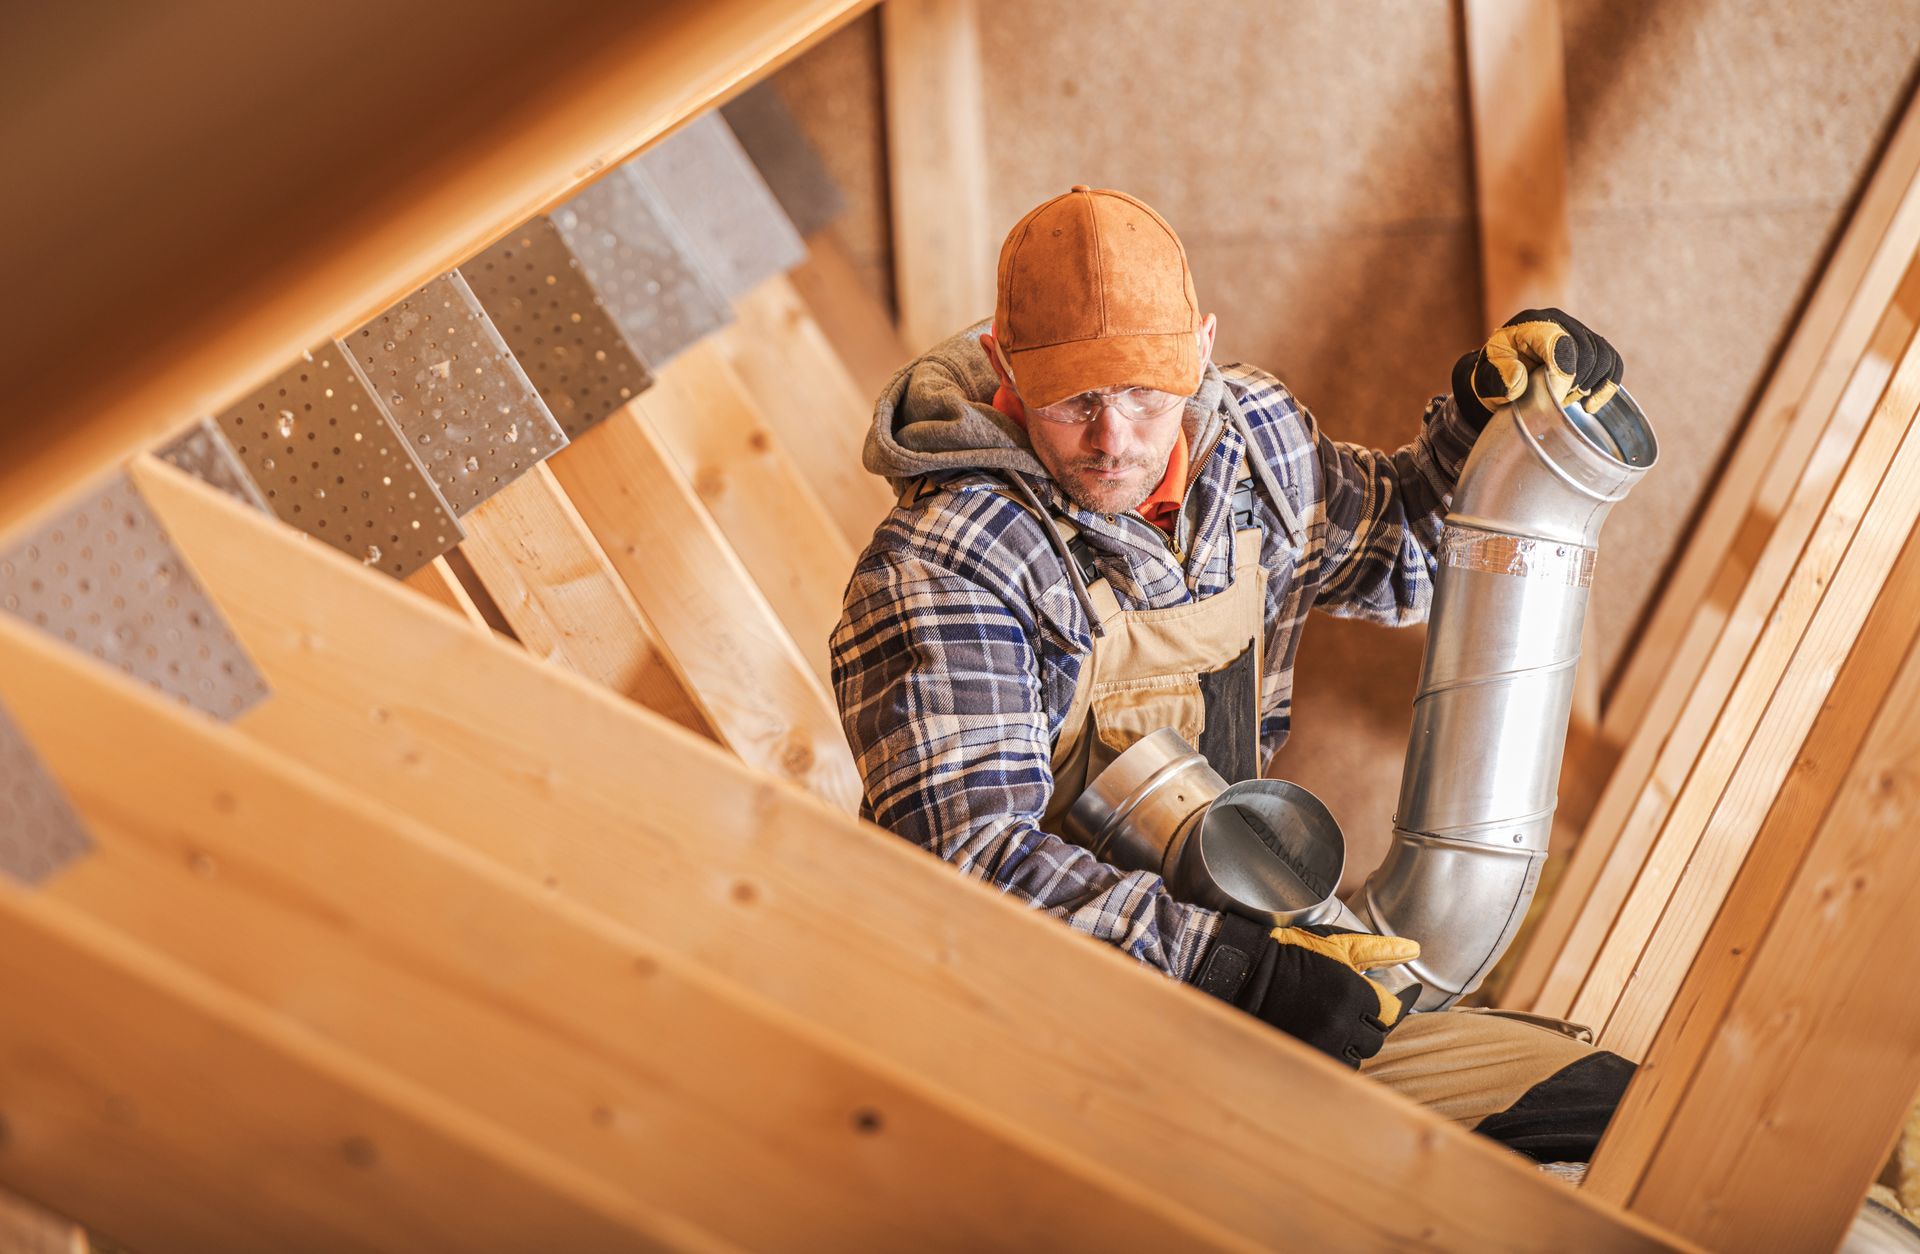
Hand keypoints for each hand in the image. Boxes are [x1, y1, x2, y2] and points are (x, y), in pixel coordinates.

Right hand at [1190, 916, 1421, 1065]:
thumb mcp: (1338, 945)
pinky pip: (1335, 1066)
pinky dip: (1333, 1055)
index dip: (1381, 1007)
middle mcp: (1343, 1021)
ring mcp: (1325, 1041)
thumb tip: (1413, 949)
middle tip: (1347, 1012)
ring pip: (1357, 1056)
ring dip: (1350, 1043)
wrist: (1247, 971)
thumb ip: (1378, 950)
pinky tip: (1322, 1037)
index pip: (1391, 1013)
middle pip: (1375, 1038)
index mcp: (1355, 992)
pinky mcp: (1308, 1054)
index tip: (1368, 1002)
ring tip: (1332, 1025)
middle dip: (1365, 1026)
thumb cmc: (1293, 953)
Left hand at [1452, 308, 1623, 428]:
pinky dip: (1608, 384)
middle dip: (1576, 383)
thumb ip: (1498, 379)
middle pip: (1588, 352)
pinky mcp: (1589, 345)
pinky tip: (1592, 404)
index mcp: (1532, 325)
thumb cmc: (1494, 375)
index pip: (1562, 346)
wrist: (1500, 373)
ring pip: (1604, 356)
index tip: (1552, 399)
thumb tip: (1518, 381)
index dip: (1562, 378)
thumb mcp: (1485, 378)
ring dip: (1592, 385)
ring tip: (1570, 400)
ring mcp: (1577, 330)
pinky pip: (1612, 361)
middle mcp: (1559, 321)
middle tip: (1557, 400)